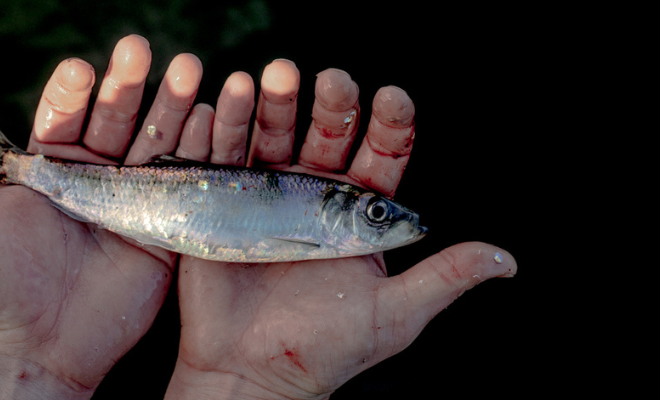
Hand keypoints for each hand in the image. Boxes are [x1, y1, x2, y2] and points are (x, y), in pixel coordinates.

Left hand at [0, 35, 189, 398]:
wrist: (33, 348)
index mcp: (50, 167)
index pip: (65, 113)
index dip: (74, 90)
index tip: (81, 68)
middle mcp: (94, 177)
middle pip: (117, 119)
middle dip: (130, 84)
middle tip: (140, 48)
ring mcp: (131, 201)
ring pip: (155, 143)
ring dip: (173, 106)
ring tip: (189, 68)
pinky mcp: (163, 230)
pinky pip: (182, 187)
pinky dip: (200, 153)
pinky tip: (212, 119)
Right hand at [164, 62, 517, 397]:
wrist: (252, 372)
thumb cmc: (326, 350)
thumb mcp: (394, 315)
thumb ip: (443, 279)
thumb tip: (506, 259)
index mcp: (357, 211)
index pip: (381, 154)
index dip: (390, 124)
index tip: (392, 99)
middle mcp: (314, 193)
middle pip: (326, 134)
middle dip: (331, 104)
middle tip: (331, 80)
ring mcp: (266, 194)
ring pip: (273, 136)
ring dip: (274, 105)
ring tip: (274, 76)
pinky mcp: (222, 202)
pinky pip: (222, 157)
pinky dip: (223, 126)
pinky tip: (226, 98)